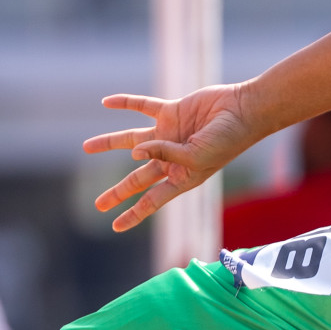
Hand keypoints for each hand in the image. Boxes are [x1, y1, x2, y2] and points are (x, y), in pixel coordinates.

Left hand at [82, 83, 257, 231]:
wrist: (243, 111)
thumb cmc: (226, 141)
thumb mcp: (195, 157)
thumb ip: (164, 155)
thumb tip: (134, 152)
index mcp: (182, 177)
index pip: (152, 200)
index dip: (133, 214)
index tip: (115, 227)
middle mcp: (172, 159)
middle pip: (137, 178)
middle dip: (118, 192)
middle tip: (98, 205)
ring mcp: (170, 135)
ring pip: (131, 140)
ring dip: (108, 143)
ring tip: (87, 147)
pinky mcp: (171, 112)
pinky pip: (142, 106)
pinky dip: (125, 103)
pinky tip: (106, 102)